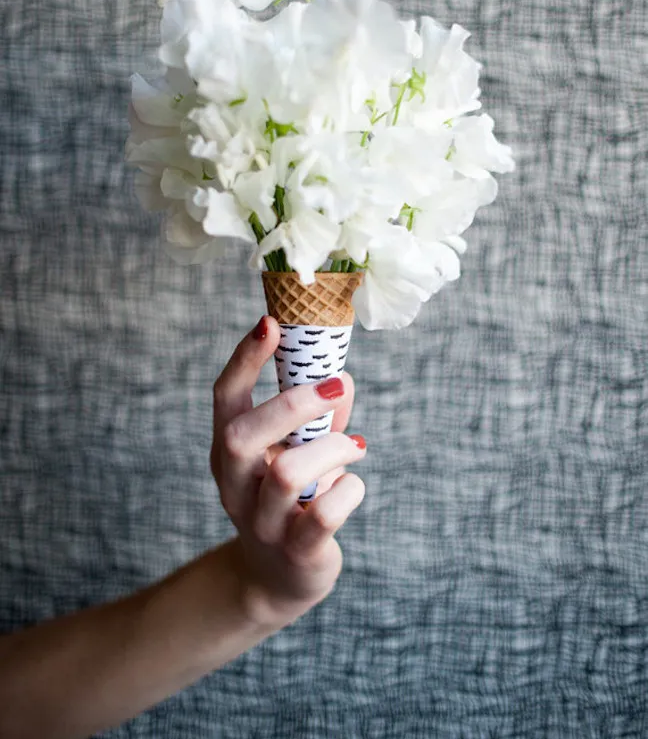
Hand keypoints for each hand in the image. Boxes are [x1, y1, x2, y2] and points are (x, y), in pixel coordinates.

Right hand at [210, 315, 366, 629]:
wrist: (279, 579)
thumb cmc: (292, 498)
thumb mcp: (295, 451)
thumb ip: (319, 416)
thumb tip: (343, 377)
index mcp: (228, 452)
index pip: (225, 398)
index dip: (244, 359)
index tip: (271, 324)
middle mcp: (235, 485)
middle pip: (243, 436)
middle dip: (293, 404)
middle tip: (336, 387)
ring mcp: (261, 521)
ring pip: (288, 473)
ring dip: (333, 449)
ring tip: (354, 446)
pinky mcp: (295, 551)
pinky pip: (324, 513)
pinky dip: (350, 489)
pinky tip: (352, 486)